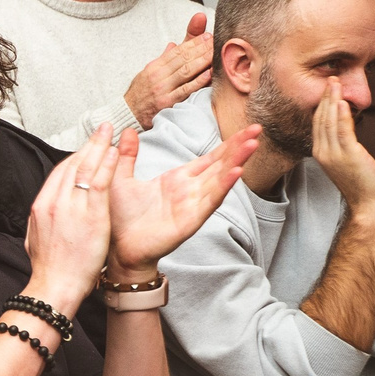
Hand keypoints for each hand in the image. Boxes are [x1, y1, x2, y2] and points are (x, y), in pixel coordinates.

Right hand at [22, 130, 118, 306]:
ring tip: (109, 132)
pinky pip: (100, 181)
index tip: (86, 149)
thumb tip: (43, 214)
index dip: (75, 157)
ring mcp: (71, 206)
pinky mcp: (90, 213)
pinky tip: (116, 152)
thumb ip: (42, 221)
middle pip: (71, 164)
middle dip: (88, 144)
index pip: (58, 173)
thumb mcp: (35, 239)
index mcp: (40, 206)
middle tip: (100, 129)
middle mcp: (53, 201)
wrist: (53, 285)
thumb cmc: (49, 269)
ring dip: (99, 146)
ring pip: (85, 167)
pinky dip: (108, 164)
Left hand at [106, 117, 257, 279]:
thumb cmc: (120, 217)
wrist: (117, 249)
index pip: (209, 158)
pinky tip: (236, 173)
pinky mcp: (190, 221)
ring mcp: (192, 205)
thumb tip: (127, 130)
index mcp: (177, 179)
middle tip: (258, 128)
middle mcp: (189, 190)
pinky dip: (223, 187)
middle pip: (220, 165)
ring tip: (251, 145)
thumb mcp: (120, 179)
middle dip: (239, 147)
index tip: (246, 126)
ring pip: (219, 180)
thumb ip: (127, 156)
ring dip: (236, 162)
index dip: (227, 143)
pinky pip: (209, 202)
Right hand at [123, 12, 213, 126]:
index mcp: (154, 67)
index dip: (193, 42)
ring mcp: (163, 89)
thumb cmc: (140, 94)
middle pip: (183, 59)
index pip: (177, 51)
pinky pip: (185, 90)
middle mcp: (158, 76)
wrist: (128, 115)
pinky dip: (198, 81)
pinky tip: (209, 73)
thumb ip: (162, 60)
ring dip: (203, 60)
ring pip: (186, 71)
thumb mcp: (147, 73)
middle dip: (201, 48)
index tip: (206, 36)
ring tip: (216, 52)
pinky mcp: (167, 103)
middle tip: (216, 40)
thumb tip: (174, 45)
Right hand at [311, 82, 374, 217]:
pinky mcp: (348, 155)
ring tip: (335, 84)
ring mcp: (334, 154)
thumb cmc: (360, 183)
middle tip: (330, 79)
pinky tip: (342, 102)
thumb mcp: (345, 161)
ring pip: (329, 122)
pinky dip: (341, 115)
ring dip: (332, 100)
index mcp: (320, 152)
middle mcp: (323, 152)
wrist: (367, 202)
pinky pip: (342, 131)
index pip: (318, 123)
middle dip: (325, 97)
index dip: (321, 104)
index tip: (326, 88)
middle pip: (321, 119)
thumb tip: (344, 128)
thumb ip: (341, 145)